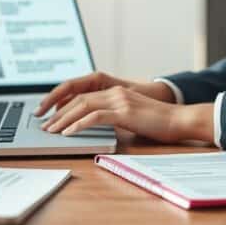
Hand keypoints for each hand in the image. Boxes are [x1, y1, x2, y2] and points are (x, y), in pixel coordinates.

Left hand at [41, 85, 213, 143]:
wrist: (180, 120)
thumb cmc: (159, 123)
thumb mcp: (132, 118)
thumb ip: (115, 118)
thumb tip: (96, 129)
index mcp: (116, 91)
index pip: (82, 95)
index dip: (64, 104)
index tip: (50, 116)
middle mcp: (115, 92)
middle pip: (78, 99)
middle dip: (58, 112)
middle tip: (44, 126)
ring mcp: (120, 100)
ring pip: (83, 106)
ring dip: (63, 119)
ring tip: (51, 130)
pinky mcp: (124, 112)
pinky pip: (95, 116)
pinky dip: (79, 124)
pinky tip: (69, 133)